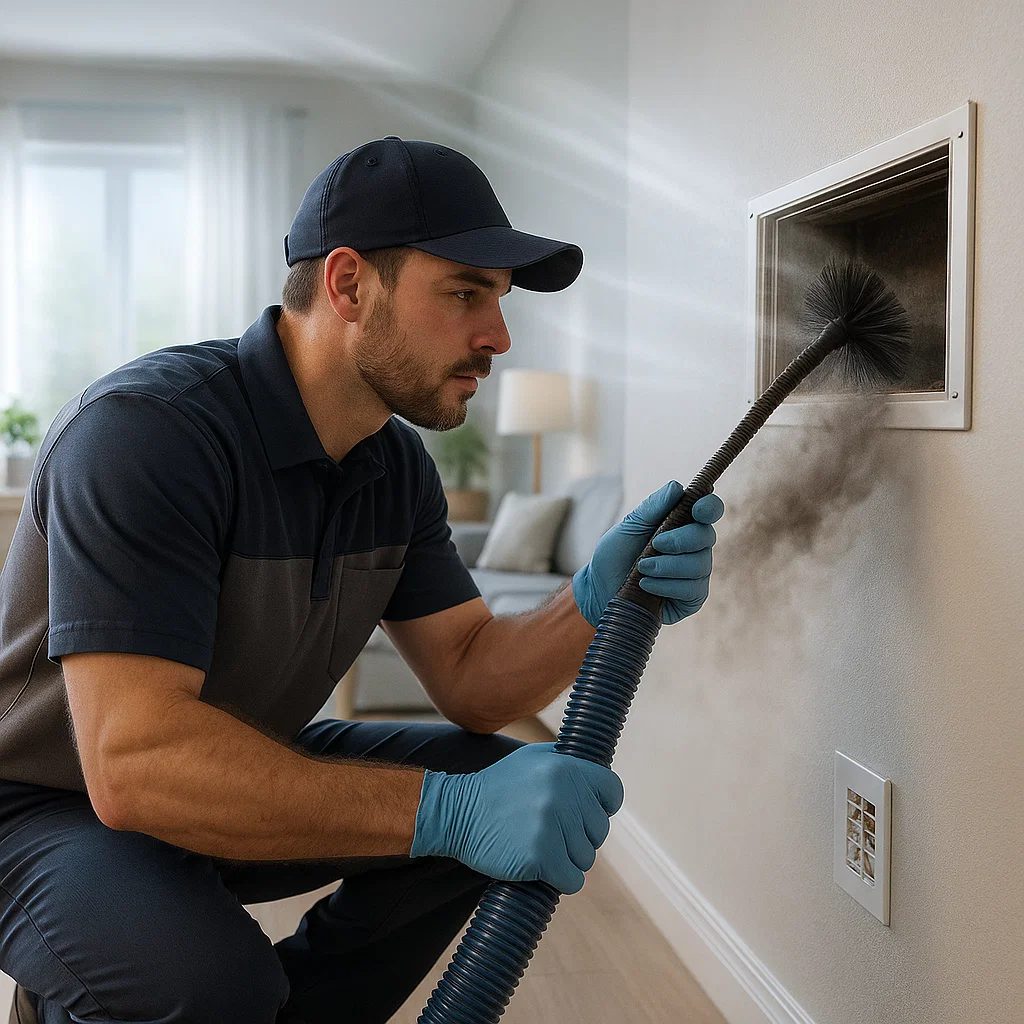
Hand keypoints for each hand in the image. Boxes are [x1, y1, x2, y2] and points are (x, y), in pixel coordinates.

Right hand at [409, 742, 623, 894]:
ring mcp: (552, 826)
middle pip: (599, 831)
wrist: (457, 813)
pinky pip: (573, 881)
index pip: (612, 792)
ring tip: (540, 846)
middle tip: (551, 832)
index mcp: (566, 768)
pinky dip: (560, 880)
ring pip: (587, 858)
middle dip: (580, 836)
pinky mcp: (540, 857)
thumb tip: (600, 780)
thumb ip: (567, 764)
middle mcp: (564, 795)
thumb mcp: (533, 758)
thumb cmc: (498, 787)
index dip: (603, 806)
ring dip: (567, 859)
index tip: (586, 813)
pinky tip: (541, 868)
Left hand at [571, 480, 723, 625]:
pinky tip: (646, 586)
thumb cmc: (615, 556)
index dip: (709, 507)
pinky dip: (666, 585)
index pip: (709, 510)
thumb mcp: (628, 527)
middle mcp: (694, 547)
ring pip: (699, 564)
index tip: (697, 509)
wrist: (601, 590)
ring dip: (667, 566)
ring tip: (642, 569)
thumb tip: (677, 487)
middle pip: (706, 536)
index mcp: (682, 524)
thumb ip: (652, 507)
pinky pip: (692, 589)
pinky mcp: (692, 598)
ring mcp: (696, 573)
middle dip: (680, 540)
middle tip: (655, 544)